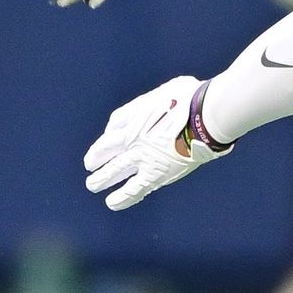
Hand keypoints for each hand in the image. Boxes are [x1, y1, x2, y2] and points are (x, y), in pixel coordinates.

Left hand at [84, 75, 232, 209]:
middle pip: (105, 148)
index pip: (115, 123)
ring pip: (113, 170)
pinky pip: (133, 189)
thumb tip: (163, 103)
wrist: (203, 117)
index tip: (111, 135)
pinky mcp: (154, 174)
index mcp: (136, 115)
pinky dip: (122, 197)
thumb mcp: (168, 89)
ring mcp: (141, 156)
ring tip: (92, 185)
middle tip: (89, 164)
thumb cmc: (192, 98)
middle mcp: (132, 136)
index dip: (111, 130)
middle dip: (96, 157)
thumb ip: (159, 100)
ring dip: (102, 178)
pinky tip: (112, 203)